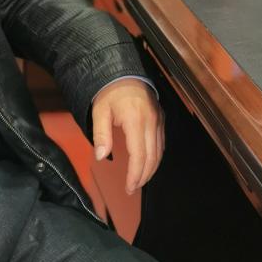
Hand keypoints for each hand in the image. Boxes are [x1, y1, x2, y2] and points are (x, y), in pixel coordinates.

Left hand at [91, 79, 164, 194]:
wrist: (123, 72)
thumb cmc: (109, 93)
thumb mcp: (99, 111)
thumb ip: (101, 134)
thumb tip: (102, 157)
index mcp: (136, 120)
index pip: (139, 155)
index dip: (135, 174)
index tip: (129, 187)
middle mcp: (151, 122)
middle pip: (152, 157)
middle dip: (144, 176)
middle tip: (133, 188)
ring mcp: (158, 120)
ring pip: (159, 152)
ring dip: (151, 169)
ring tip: (140, 180)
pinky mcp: (161, 118)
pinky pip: (161, 143)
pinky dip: (156, 157)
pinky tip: (148, 164)